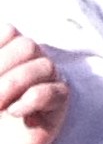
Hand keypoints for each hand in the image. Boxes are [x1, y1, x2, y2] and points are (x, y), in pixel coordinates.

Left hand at [0, 24, 67, 143]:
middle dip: (2, 66)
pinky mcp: (57, 105)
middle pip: (27, 46)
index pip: (9, 31)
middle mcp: (29, 64)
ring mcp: (46, 82)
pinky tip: (14, 112)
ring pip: (43, 66)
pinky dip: (32, 99)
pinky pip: (54, 92)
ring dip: (14, 84)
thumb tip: (2, 67)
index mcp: (8, 56)